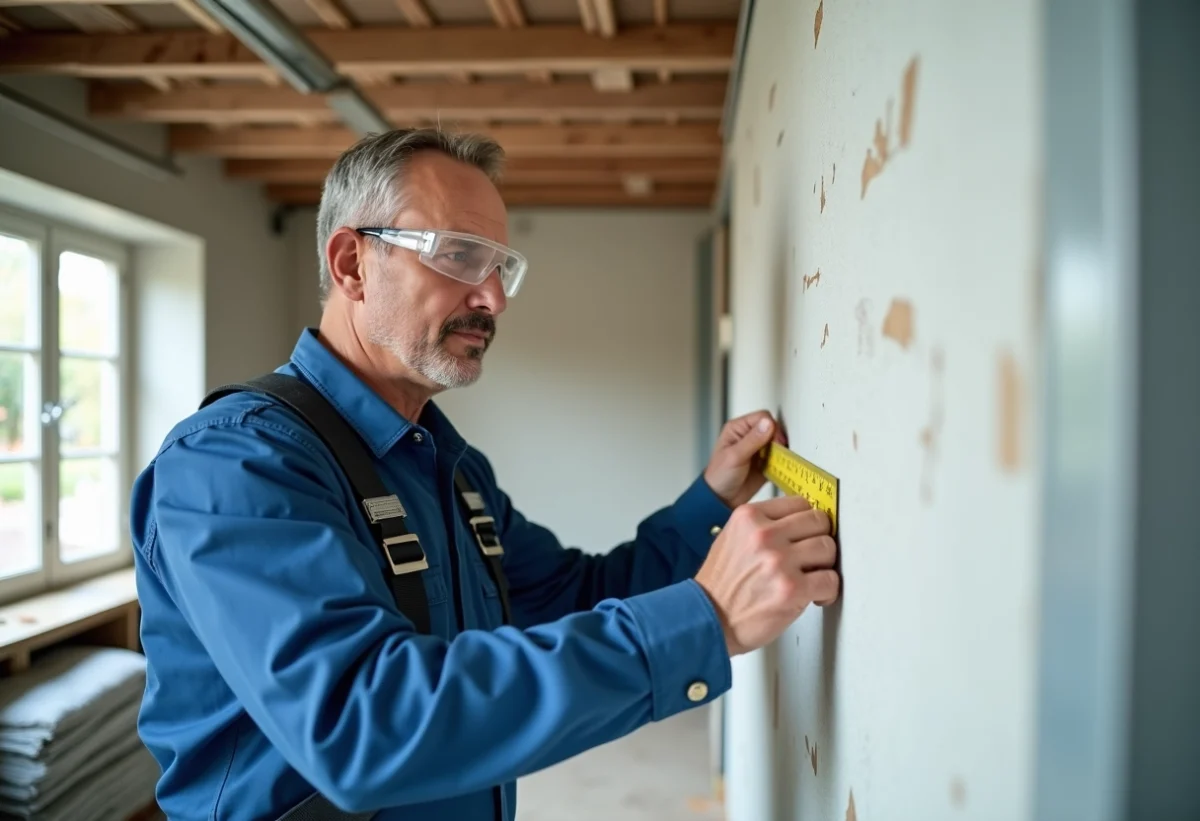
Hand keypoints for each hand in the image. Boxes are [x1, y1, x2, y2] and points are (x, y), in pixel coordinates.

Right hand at [694, 494, 838, 656]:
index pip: (800, 503)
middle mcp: (764, 535)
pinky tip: (814, 595)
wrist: (708, 619)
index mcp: (748, 517)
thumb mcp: (732, 538)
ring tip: (812, 576)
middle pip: (819, 521)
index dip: (807, 522)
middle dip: (819, 540)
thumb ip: (763, 525)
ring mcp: (779, 561)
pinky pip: (830, 580)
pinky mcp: (792, 589)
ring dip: (824, 565)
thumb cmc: (721, 585)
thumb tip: (800, 523)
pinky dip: (827, 590)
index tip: (807, 534)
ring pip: (828, 548)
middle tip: (813, 556)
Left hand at [703, 410, 787, 507]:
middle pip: (773, 428)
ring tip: (775, 461)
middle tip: (777, 453)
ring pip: (778, 442)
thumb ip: (752, 440)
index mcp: (738, 429)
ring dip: (780, 451)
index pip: (762, 417)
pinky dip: (782, 461)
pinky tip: (776, 468)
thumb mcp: (735, 456)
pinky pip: (780, 457)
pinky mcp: (766, 462)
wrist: (722, 499)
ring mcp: (758, 449)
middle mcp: (749, 436)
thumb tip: (768, 423)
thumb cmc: (719, 476)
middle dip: (778, 440)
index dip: (772, 427)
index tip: (775, 441)